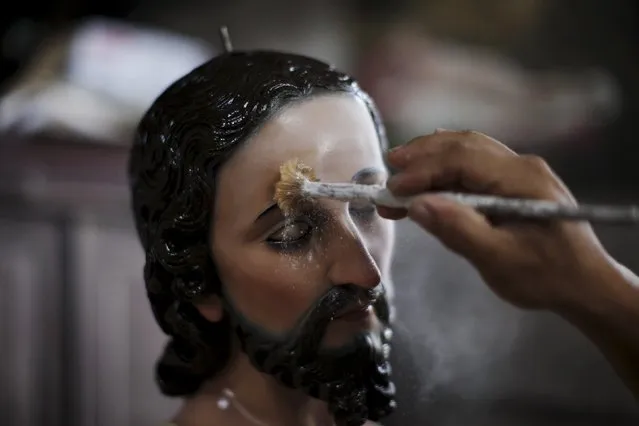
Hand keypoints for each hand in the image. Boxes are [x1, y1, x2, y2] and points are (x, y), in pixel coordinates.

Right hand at [381, 130, 616, 310]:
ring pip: (468, 149)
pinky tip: (429, 171)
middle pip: (463, 145)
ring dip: (432, 156)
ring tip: (400, 166)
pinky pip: (474, 163)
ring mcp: (519, 171)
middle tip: (389, 166)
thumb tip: (417, 204)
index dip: (424, 170)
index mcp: (522, 179)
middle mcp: (521, 166)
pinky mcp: (514, 182)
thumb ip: (459, 230)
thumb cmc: (546, 277)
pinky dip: (446, 166)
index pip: (463, 160)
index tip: (393, 189)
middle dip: (423, 155)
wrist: (584, 285)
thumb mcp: (500, 261)